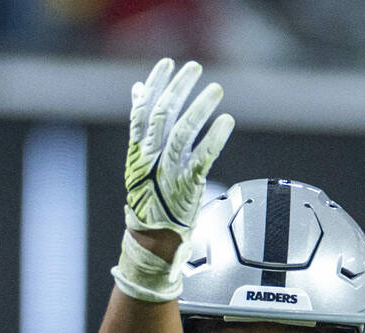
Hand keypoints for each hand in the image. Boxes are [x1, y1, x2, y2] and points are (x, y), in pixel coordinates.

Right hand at [123, 58, 233, 238]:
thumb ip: (142, 125)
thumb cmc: (150, 196)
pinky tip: (226, 121)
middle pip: (163, 115)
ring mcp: (169, 171)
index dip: (156, 84)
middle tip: (195, 68)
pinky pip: (203, 157)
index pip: (143, 110)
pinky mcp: (188, 185)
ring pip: (183, 132)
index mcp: (138, 150)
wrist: (154, 236)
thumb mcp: (139, 160)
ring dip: (200, 107)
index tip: (168, 64)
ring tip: (216, 89)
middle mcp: (151, 158)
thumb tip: (139, 89)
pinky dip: (215, 138)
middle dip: (180, 88)